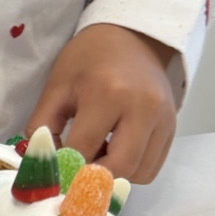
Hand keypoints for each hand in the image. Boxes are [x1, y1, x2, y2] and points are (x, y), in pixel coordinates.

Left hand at [22, 23, 176, 184]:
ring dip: (113, 174)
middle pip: (119, 168)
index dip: (64, 167)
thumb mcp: (56, 87)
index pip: (84, 149)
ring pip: (139, 173)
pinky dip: (132, 169)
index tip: (51, 173)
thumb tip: (42, 164)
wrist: (131, 38)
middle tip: (75, 170)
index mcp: (107, 93)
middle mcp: (142, 108)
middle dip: (93, 177)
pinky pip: (152, 166)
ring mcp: (163, 119)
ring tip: (96, 154)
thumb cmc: (88, 60)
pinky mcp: (172, 127)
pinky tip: (115, 149)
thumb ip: (42, 126)